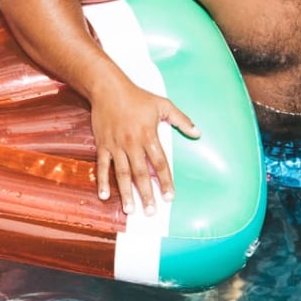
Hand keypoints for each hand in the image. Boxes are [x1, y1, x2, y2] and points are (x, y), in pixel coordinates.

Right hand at [90, 82, 199, 214]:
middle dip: (147, 193)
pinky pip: (102, 166)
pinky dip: (102, 181)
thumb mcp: (163, 105)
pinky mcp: (103, 145)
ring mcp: (116, 145)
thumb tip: (198, 133)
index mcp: (149, 135)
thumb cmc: (137, 96)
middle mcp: (132, 143)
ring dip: (126, 193)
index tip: (170, 197)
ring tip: (130, 210)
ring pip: (122, 173)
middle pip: (141, 173)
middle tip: (151, 211)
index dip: (166, 181)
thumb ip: (182, 120)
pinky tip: (105, 196)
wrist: (108, 88)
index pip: (160, 163)